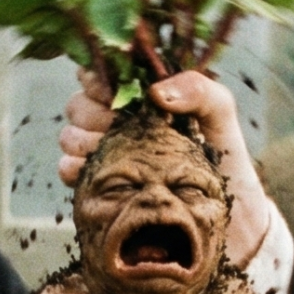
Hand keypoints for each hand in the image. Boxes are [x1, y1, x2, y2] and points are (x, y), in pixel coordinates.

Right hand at [59, 68, 274, 265]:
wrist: (227, 218)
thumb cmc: (224, 160)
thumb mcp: (219, 117)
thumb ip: (198, 90)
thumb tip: (154, 92)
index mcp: (141, 98)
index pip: (101, 74)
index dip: (100, 79)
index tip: (114, 94)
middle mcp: (117, 122)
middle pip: (78, 104)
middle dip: (93, 114)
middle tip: (118, 128)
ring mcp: (104, 154)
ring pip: (69, 135)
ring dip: (84, 142)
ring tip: (113, 154)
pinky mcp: (97, 185)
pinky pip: (67, 168)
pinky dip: (75, 168)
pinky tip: (99, 174)